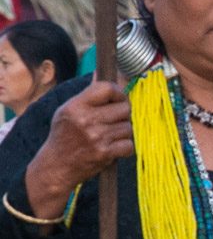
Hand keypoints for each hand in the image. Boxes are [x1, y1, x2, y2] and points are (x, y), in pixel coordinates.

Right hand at [24, 82, 133, 221]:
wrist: (57, 165)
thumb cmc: (64, 135)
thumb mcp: (68, 110)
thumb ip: (88, 94)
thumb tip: (101, 72)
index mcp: (76, 106)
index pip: (107, 88)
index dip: (118, 92)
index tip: (117, 98)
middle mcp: (86, 120)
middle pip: (124, 108)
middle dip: (123, 114)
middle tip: (114, 119)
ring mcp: (96, 137)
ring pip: (128, 127)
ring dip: (123, 132)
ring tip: (109, 135)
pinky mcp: (105, 153)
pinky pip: (129, 145)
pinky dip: (124, 147)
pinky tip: (112, 148)